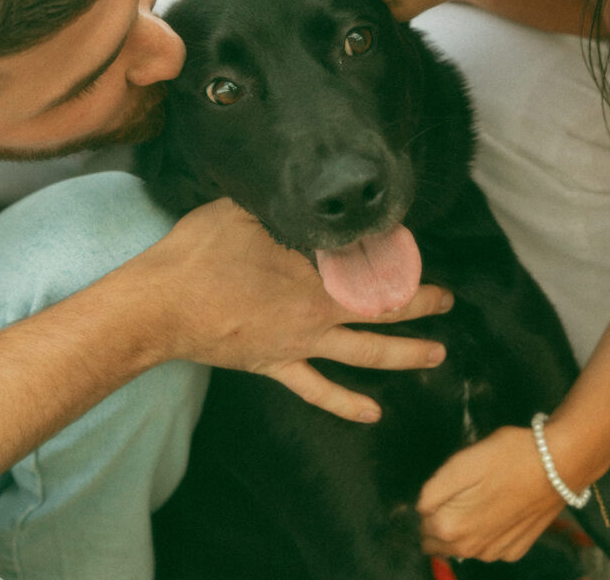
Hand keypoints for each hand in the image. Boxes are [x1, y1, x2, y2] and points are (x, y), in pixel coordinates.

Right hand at [140, 198, 451, 421]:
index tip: (415, 247)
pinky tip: (373, 413)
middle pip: (381, 309)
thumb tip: (301, 195)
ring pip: (364, 354)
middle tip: (448, 301)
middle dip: (420, 304)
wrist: (161, 303)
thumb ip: (279, 209)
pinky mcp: (276, 365)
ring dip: (404, 354)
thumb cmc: (199, 253)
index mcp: (312, 271)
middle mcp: (315, 311)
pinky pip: (318, 391)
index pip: (368, 265)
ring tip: (436, 355)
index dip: (397, 257)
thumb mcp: (242, 213)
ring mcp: (299, 343)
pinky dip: (347, 404)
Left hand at [417, 426, 566, 561]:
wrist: (560, 465)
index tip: (447, 483)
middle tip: (461, 489)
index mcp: (451, 528)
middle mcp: (471, 550)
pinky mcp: (516, 550)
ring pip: (463, 545)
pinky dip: (488, 530)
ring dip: (464, 525)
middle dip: (442, 518)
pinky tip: (500, 507)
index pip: (421, 521)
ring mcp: (496, 554)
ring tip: (483, 494)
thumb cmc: (508, 457)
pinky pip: (488, 545)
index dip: (431, 499)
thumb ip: (434, 490)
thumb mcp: (462, 462)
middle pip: (439, 539)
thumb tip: (421, 507)